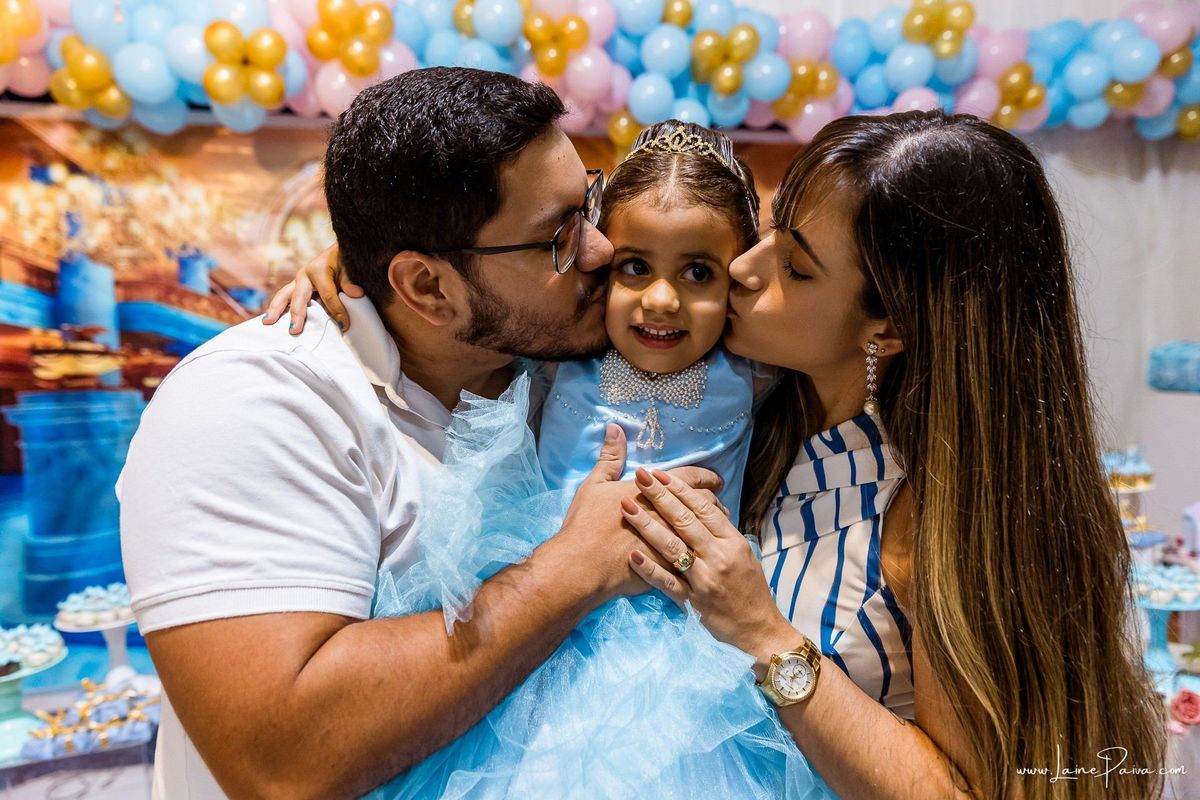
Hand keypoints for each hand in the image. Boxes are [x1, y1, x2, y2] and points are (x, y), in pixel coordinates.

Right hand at [262, 243, 364, 334]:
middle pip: (298, 297)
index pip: (328, 295)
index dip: (337, 310)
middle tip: (293, 331)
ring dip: (276, 310)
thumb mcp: (349, 267)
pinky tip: (271, 321)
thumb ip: (351, 281)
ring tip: (267, 323)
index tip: (345, 325)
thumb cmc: (344, 260)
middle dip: (297, 314)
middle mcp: (304, 275)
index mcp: (318, 269)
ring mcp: (298, 281)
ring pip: (284, 296)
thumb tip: (356, 294)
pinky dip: (278, 309)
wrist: (338, 251)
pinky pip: (285, 298)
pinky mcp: (296, 287)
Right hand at [550, 426, 723, 600]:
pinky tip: (706, 554)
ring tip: (719, 525)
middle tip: (720, 500)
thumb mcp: (595, 484)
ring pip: (704, 533)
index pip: (688, 479)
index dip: (705, 477)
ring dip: (713, 527)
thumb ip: (610, 457)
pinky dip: (704, 552)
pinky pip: (695, 558)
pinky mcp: (669, 568)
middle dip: (714, 501)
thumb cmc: (586, 524)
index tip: (716, 479)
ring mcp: (672, 542)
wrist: (583, 566)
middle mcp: (668, 515)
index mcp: (653, 492)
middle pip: (702, 505)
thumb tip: (615, 427)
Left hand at [622, 467, 796, 674]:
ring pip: (672, 547)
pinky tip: (632, 556)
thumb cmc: (750, 590)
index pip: (703, 508)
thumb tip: (702, 506)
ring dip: (647, 525)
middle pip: (685, 521)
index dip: (680, 489)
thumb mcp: (744, 555)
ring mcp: (704, 580)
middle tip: (639, 476)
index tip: (660, 473)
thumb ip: (721, 533)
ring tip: (627, 506)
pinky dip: (649, 570)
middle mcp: (718, 557)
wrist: (759, 631)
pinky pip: (667, 583)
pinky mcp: (692, 602)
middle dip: (660, 496)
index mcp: (732, 542)